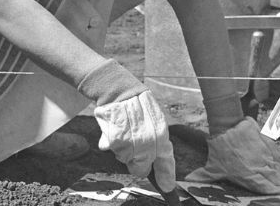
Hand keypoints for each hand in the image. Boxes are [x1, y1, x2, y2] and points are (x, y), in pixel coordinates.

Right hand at [78, 59, 176, 191]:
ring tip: (124, 133)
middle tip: (135, 149)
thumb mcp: (154, 120)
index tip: (167, 188)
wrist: (121, 91)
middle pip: (142, 168)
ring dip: (124, 152)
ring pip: (126, 160)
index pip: (166, 162)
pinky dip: (112, 145)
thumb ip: (155, 142)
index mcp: (162, 136)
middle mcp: (149, 143)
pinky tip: (115, 131)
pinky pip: (114, 152)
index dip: (167, 176)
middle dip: (139, 163)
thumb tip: (150, 164)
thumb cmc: (139, 106)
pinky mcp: (116, 142)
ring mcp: (132, 144)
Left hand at [185, 116, 279, 194]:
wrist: (227, 127)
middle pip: (274, 179)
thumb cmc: (219, 149)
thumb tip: (189, 180)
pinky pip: (279, 157)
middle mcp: (258, 167)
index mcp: (247, 175)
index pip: (263, 186)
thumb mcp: (213, 166)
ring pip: (278, 168)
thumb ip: (205, 176)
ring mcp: (264, 156)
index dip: (273, 191)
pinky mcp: (267, 146)